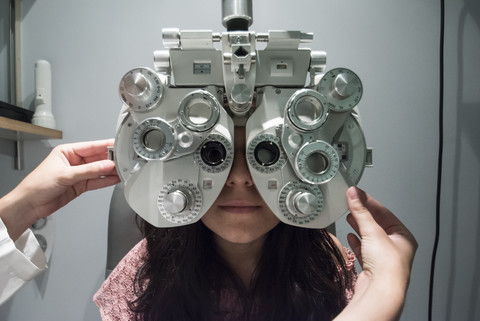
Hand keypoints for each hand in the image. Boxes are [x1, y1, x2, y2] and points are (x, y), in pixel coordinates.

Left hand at [0, 139, 119, 239]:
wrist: (30, 204)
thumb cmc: (37, 185)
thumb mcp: (65, 174)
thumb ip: (89, 171)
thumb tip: (106, 166)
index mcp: (67, 151)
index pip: (91, 146)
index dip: (106, 146)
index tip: (119, 145)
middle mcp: (74, 161)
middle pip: (97, 158)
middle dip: (111, 159)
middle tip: (124, 160)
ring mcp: (78, 174)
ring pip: (99, 170)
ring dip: (110, 171)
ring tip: (123, 170)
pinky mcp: (80, 186)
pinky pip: (97, 181)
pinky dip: (106, 181)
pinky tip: (115, 179)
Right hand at [335, 186, 417, 320]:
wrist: (380, 292)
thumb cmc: (387, 266)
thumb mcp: (373, 231)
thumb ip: (361, 212)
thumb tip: (354, 194)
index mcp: (404, 237)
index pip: (385, 213)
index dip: (370, 202)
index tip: (357, 194)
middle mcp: (396, 247)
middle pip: (377, 224)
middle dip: (363, 214)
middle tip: (351, 202)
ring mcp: (384, 258)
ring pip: (370, 237)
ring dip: (359, 226)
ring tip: (349, 215)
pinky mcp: (372, 267)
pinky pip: (364, 250)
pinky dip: (357, 241)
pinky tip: (350, 236)